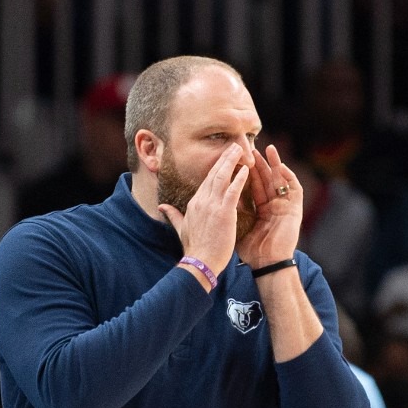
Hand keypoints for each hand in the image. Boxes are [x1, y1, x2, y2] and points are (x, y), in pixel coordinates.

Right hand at [158, 143, 249, 274]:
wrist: (200, 262)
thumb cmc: (193, 249)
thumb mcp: (180, 228)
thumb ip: (173, 215)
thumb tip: (161, 207)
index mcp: (194, 203)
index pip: (206, 181)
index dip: (215, 168)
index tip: (222, 157)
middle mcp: (202, 201)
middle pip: (214, 174)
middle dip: (224, 158)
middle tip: (233, 145)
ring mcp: (212, 205)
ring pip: (222, 177)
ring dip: (231, 161)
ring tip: (239, 150)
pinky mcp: (224, 212)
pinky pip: (233, 190)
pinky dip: (239, 178)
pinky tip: (246, 169)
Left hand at [235, 145, 302, 268]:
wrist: (266, 265)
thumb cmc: (251, 252)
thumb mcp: (236, 229)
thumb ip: (224, 217)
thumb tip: (203, 210)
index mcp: (261, 210)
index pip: (252, 186)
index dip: (244, 172)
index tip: (235, 159)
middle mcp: (274, 206)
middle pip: (266, 180)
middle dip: (258, 164)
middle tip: (249, 149)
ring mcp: (286, 207)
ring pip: (281, 180)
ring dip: (276, 165)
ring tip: (268, 150)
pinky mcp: (296, 211)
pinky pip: (295, 189)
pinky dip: (290, 177)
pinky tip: (281, 166)